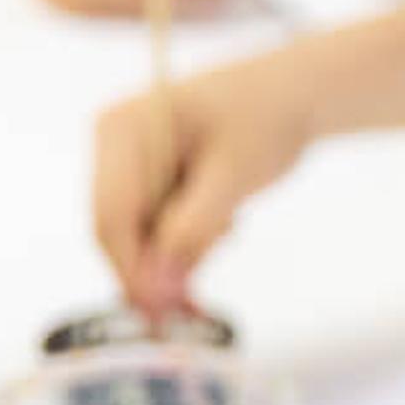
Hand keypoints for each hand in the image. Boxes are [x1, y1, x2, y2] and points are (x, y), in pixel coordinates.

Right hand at [93, 48, 316, 314]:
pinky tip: (226, 223)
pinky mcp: (152, 179)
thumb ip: (193, 228)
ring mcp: (130, 163)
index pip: (110, 214)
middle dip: (155, 271)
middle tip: (192, 308)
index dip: (132, 269)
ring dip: (177, 256)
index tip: (160, 311)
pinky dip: (186, 243)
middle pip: (118, 229)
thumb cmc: (267, 117)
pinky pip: (157, 227)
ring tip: (229, 227)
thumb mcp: (235, 174)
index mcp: (122, 129)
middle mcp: (114, 145)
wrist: (294, 93)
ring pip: (139, 234)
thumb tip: (157, 286)